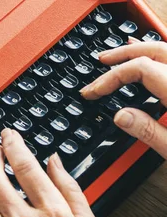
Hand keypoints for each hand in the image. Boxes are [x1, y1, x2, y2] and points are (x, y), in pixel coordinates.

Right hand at [81, 40, 166, 157]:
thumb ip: (147, 131)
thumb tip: (120, 116)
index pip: (139, 68)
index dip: (110, 78)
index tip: (92, 92)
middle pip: (152, 51)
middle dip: (121, 54)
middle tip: (99, 61)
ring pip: (164, 50)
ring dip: (139, 50)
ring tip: (118, 56)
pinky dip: (156, 57)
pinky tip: (147, 61)